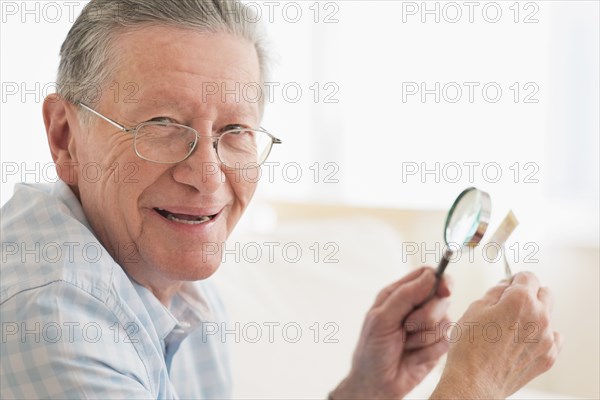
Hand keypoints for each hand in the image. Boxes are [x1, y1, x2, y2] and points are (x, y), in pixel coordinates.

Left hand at [331, 267, 451, 398]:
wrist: (377, 384)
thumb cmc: (372, 349)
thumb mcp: (382, 318)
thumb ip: (405, 295)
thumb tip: (431, 276)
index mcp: (400, 294)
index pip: (427, 275)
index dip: (440, 280)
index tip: (444, 291)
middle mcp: (417, 306)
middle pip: (442, 296)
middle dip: (426, 315)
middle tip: (407, 327)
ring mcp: (429, 325)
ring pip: (446, 320)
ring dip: (423, 336)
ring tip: (406, 344)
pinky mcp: (438, 345)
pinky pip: (446, 341)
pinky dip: (428, 350)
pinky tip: (413, 356)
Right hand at [431, 271, 562, 398]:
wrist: (475, 381)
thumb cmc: (470, 346)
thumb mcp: (474, 308)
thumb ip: (495, 291)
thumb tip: (506, 284)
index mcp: (520, 300)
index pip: (528, 276)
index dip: (515, 279)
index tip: (508, 286)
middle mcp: (539, 316)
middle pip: (545, 292)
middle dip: (529, 294)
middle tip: (510, 305)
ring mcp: (547, 338)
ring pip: (548, 315)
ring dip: (534, 315)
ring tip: (511, 328)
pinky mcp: (549, 356)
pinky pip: (554, 337)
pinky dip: (541, 335)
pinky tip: (522, 341)